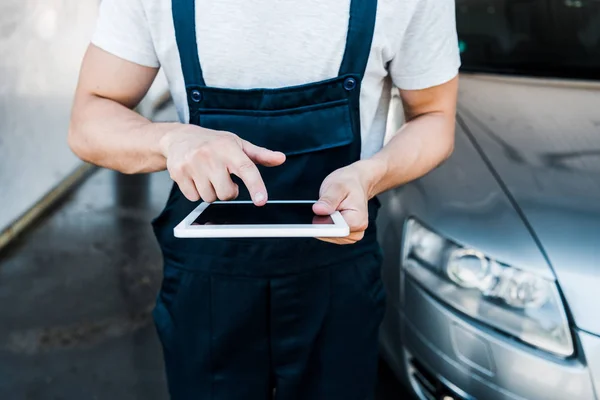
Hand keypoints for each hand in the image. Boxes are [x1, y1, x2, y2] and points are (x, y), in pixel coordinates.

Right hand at [160, 125, 285, 204]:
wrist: (179, 138)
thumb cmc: (214, 143)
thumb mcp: (238, 144)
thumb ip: (260, 155)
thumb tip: (281, 158)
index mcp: (228, 147)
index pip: (246, 168)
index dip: (255, 186)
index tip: (261, 200)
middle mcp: (209, 155)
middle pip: (227, 193)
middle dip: (228, 191)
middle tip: (224, 177)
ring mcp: (192, 164)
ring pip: (210, 197)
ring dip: (212, 192)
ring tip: (208, 176)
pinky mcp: (178, 173)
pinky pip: (194, 198)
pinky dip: (197, 193)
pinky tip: (196, 178)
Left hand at [313, 160, 379, 244]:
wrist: (355, 184)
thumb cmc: (348, 184)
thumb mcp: (337, 187)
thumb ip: (328, 200)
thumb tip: (318, 210)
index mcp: (358, 220)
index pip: (337, 230)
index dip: (323, 226)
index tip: (313, 221)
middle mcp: (356, 231)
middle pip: (330, 234)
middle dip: (321, 223)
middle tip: (322, 208)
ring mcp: (350, 235)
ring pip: (327, 236)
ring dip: (322, 224)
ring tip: (327, 209)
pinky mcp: (343, 236)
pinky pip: (327, 234)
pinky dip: (323, 225)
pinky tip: (326, 215)